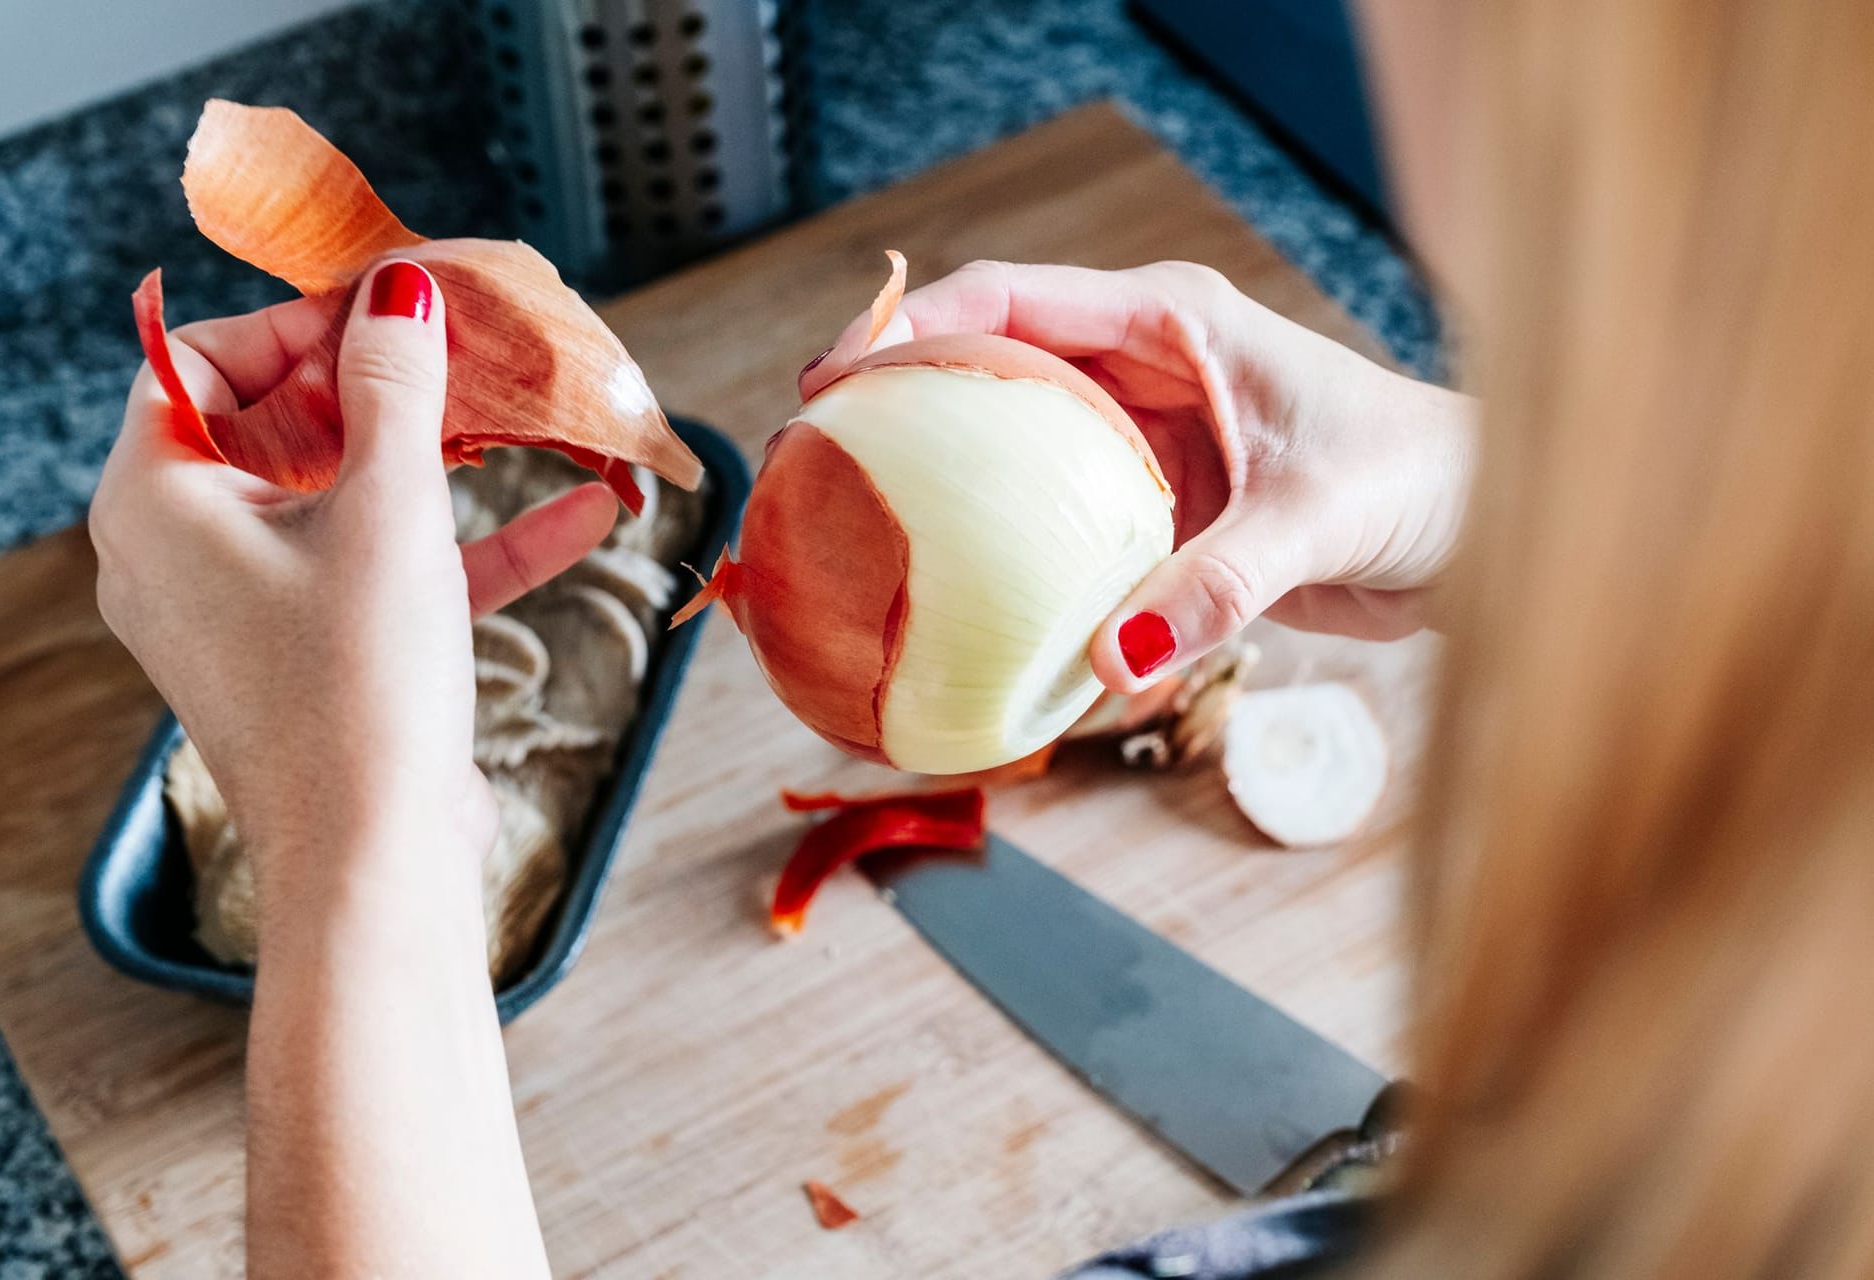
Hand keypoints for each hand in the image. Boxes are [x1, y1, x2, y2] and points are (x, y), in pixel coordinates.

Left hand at [92, 260, 615, 897]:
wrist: (377, 861)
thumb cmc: (355, 683)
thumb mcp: (387, 508)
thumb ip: (396, 387)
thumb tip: (400, 289)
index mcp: (158, 500)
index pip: (207, 363)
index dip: (301, 323)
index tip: (394, 309)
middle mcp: (186, 550)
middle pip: (285, 424)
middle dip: (392, 386)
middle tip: (471, 350)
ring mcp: (254, 608)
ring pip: (350, 499)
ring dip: (449, 463)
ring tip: (531, 418)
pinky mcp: (320, 656)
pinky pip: (390, 572)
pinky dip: (470, 544)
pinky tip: (583, 515)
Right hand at [803, 260, 1476, 691]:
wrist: (1481, 530)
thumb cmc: (1423, 480)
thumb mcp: (1319, 518)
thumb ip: (1219, 582)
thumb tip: (1114, 659)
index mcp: (1172, 324)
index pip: (1010, 302)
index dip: (910, 329)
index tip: (836, 382)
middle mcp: (1143, 373)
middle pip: (988, 370)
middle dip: (900, 406)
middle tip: (820, 467)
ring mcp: (1143, 445)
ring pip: (1014, 456)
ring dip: (949, 490)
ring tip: (864, 539)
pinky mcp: (1154, 513)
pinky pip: (1058, 533)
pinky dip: (1013, 565)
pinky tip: (969, 612)